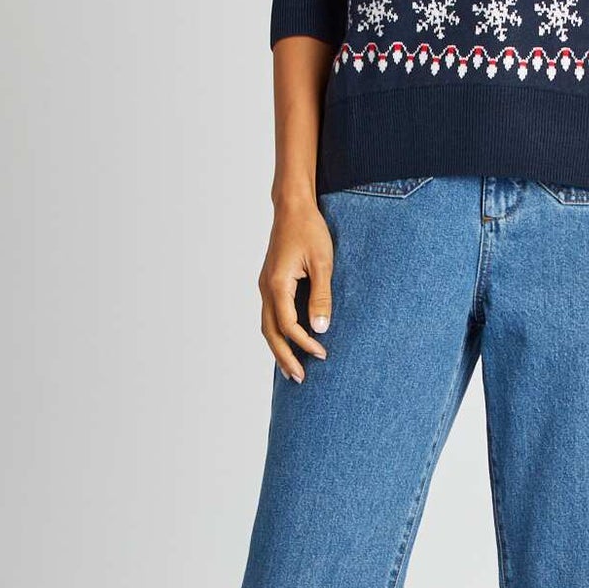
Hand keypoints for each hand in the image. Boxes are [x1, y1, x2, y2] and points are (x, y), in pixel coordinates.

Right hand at [261, 198, 334, 380]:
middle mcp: (266, 288)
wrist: (292, 208)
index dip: (305, 343)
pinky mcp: (270, 283)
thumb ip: (321, 296)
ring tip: (291, 369)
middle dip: (284, 357)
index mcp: (277, 284)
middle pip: (270, 332)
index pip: (288, 325)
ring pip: (267, 326)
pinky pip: (270, 315)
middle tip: (299, 379)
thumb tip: (321, 328)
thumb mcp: (323, 263)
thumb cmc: (310, 230)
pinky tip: (289, 343)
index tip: (323, 354)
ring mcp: (265, 286)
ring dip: (278, 349)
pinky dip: (278, 333)